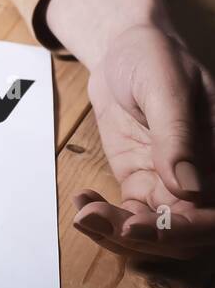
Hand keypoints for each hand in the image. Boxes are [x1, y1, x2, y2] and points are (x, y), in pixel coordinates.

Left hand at [44, 0, 213, 258]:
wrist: (125, 50)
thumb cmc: (155, 58)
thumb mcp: (167, 87)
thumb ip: (177, 135)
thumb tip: (188, 187)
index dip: (187, 229)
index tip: (145, 227)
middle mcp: (204, 177)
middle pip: (185, 231)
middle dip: (143, 237)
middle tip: (99, 221)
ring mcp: (172, 183)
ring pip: (155, 229)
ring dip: (119, 232)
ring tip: (85, 215)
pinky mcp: (143, 182)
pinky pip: (130, 214)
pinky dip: (106, 217)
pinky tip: (84, 204)